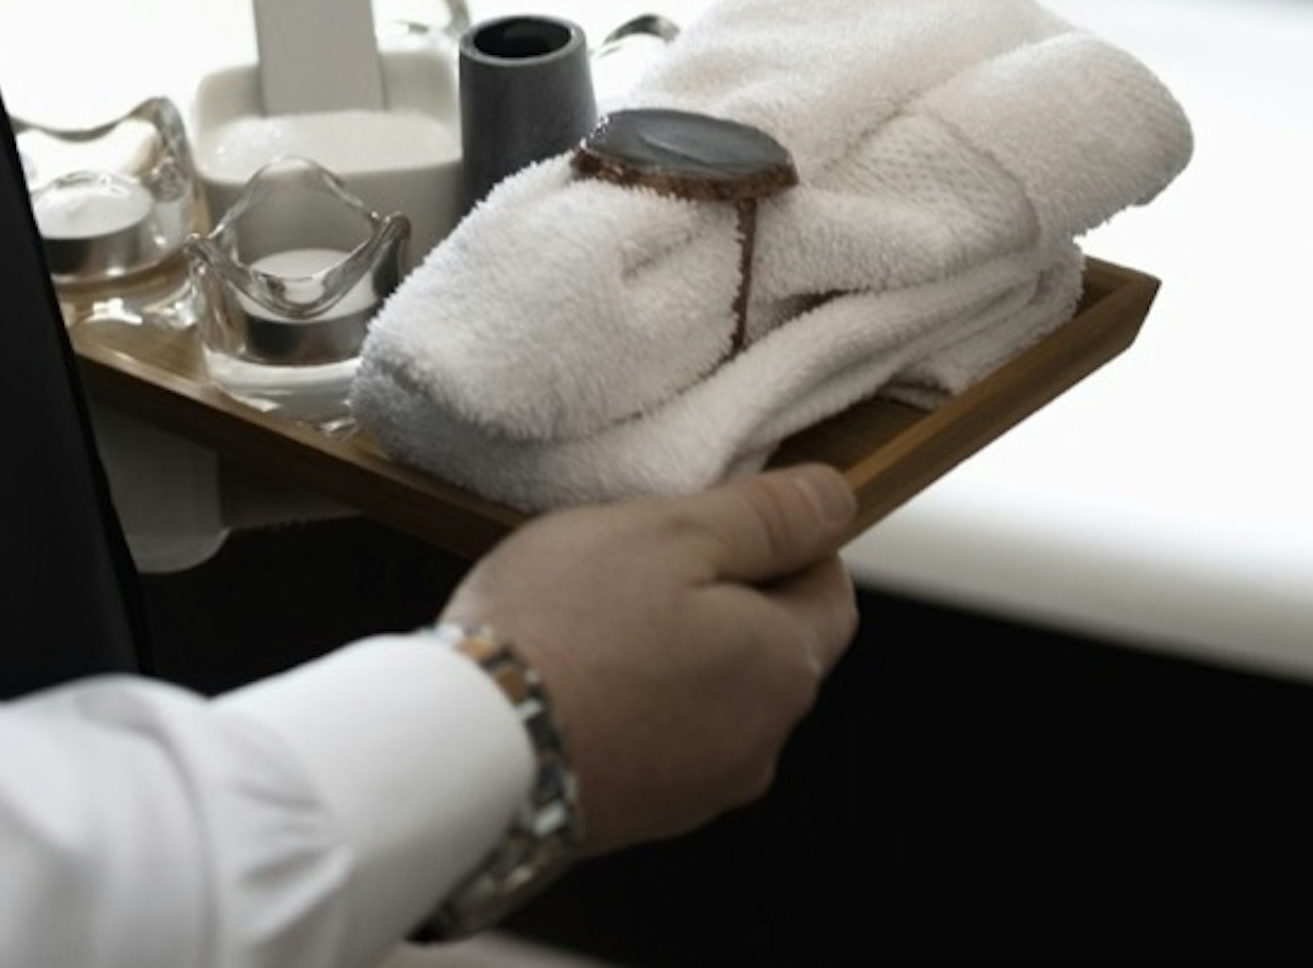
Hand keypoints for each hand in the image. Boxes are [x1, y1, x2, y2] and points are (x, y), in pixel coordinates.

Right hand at [441, 463, 859, 854]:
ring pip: (710, 696)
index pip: (829, 589)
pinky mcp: (642, 813)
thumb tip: (839, 499)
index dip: (781, 541)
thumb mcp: (670, 533)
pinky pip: (658, 740)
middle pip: (767, 647)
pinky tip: (571, 678)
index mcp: (786, 665)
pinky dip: (632, 705)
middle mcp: (763, 740)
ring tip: (589, 621)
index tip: (712, 517)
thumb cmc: (567, 625)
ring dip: (672, 656)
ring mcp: (701, 788)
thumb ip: (765, 516)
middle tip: (636, 561)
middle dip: (719, 599)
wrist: (473, 749)